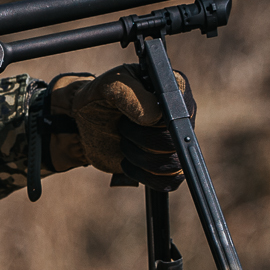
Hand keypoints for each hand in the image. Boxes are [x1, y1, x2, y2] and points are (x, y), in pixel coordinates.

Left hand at [48, 65, 197, 189]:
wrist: (86, 122)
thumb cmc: (99, 97)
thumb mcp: (108, 87)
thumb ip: (130, 94)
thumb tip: (157, 117)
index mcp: (174, 89)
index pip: (183, 112)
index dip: (162, 122)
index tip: (138, 120)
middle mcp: (181, 116)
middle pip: (176, 142)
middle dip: (142, 139)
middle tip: (122, 126)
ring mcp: (175, 141)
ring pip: (173, 165)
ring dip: (140, 157)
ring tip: (124, 142)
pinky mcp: (165, 164)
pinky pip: (168, 182)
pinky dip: (144, 176)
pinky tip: (127, 162)